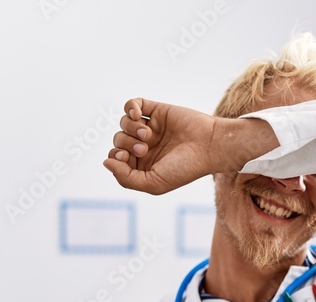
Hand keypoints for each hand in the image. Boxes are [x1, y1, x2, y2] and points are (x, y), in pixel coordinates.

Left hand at [104, 98, 278, 195]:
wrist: (209, 146)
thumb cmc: (185, 168)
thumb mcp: (154, 183)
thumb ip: (126, 178)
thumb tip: (106, 162)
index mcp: (143, 165)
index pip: (116, 158)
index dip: (117, 156)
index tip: (128, 158)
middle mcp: (145, 146)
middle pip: (118, 140)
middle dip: (126, 143)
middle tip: (144, 148)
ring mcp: (150, 127)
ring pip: (123, 123)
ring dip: (130, 128)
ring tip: (148, 134)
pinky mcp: (157, 111)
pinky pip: (132, 104)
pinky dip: (129, 108)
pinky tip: (137, 114)